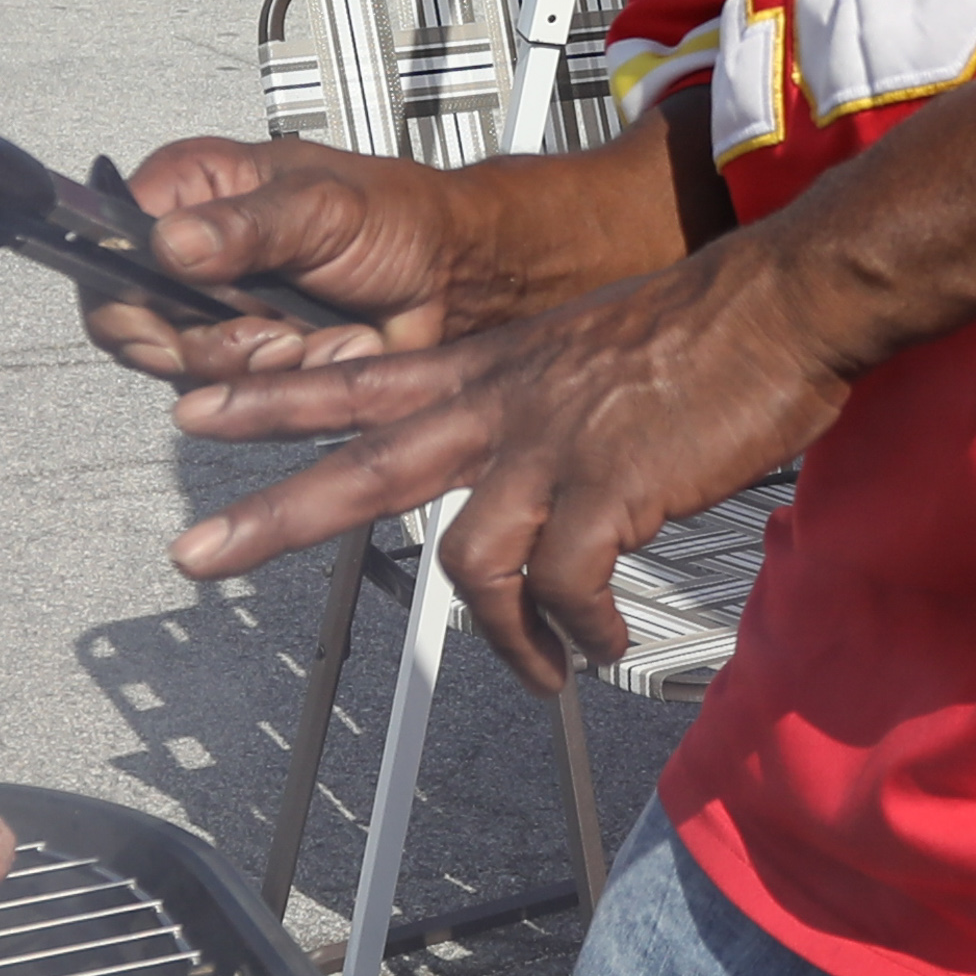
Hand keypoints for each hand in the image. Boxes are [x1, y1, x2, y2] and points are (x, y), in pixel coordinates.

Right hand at [77, 137, 468, 386]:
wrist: (457, 276)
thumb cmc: (399, 219)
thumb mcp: (322, 205)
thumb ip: (246, 225)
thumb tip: (171, 243)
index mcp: (196, 193)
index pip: (108, 246)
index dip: (123, 292)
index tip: (163, 317)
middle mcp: (196, 256)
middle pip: (139, 325)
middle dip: (210, 340)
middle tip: (266, 323)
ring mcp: (223, 314)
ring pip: (190, 372)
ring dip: (259, 361)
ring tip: (307, 332)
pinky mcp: (254, 365)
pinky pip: (243, 399)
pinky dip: (294, 381)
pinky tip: (327, 348)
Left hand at [156, 233, 858, 682]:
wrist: (783, 303)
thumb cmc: (702, 330)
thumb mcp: (585, 349)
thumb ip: (537, 403)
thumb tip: (530, 475)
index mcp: (490, 368)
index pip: (355, 377)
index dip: (270, 396)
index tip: (194, 410)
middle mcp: (503, 404)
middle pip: (363, 464)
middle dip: (271, 514)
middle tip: (192, 557)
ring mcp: (552, 446)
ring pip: (471, 558)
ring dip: (500, 635)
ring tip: (537, 672)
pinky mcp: (611, 488)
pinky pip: (566, 588)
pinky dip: (578, 632)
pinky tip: (601, 646)